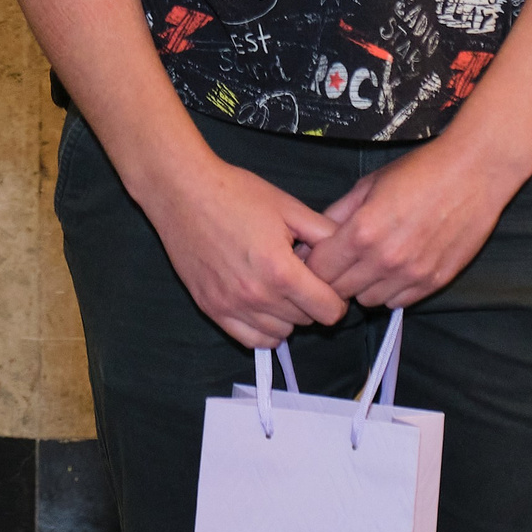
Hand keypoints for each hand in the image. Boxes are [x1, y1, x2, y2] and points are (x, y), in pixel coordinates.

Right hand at [137, 147, 347, 348]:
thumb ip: (324, 234)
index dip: (337, 297)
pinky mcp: (212, 309)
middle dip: (311, 300)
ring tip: (279, 284)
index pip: (329, 310)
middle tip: (300, 273)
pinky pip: (252, 340)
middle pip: (306, 321)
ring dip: (288, 314)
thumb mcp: (289, 206)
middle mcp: (257, 296)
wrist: (183, 191)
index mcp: (280, 270)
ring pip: (281, 333)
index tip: (329, 282)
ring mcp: (232, 306)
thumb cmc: (236, 193)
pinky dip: (265, 328)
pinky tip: (264, 304)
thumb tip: (348, 255)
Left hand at [305, 132, 523, 308]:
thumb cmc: (419, 171)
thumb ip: (338, 213)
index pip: (319, 270)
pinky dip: (391, 290)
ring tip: (371, 262)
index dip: (314, 263)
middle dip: (336, 277)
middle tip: (343, 260)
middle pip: (340, 290)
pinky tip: (395, 267)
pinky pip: (399, 302)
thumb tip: (314, 235)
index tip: (319, 256)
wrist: (473, 173)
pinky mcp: (435, 283)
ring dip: (364, 285)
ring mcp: (412, 275)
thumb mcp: (369, 184)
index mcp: (362, 232)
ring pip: (369, 301)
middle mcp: (385, 260)